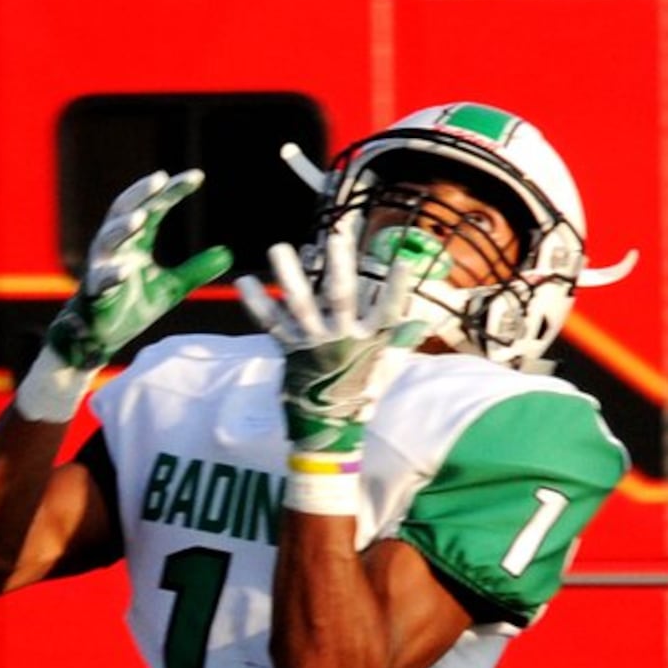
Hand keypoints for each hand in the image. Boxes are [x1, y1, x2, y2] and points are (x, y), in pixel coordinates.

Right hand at [18, 170, 230, 420]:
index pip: (154, 207)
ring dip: (123, 227)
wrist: (104, 336)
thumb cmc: (132, 304)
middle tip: (161, 178)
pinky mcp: (95, 292)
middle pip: (125, 210)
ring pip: (108, 239)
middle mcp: (116, 246)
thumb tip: (228, 254)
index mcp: (136, 240)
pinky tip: (123, 271)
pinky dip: (111, 274)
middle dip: (141, 194)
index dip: (173, 190)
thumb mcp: (172, 287)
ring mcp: (102, 266)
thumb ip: (196, 270)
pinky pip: (101, 280)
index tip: (196, 176)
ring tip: (141, 218)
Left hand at [237, 215, 424, 461]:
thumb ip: (401, 340)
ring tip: (279, 247)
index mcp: (369, 341)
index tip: (401, 262)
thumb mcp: (387, 369)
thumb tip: (423, 320)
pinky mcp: (290, 351)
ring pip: (300, 305)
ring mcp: (313, 344)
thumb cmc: (361, 394)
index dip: (395, 288)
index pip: (388, 311)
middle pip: (340, 297)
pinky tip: (244, 281)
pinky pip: (271, 324)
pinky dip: (257, 304)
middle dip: (340, 265)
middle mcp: (340, 339)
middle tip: (337, 235)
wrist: (329, 431)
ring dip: (289, 275)